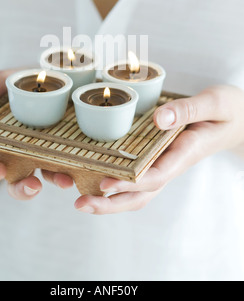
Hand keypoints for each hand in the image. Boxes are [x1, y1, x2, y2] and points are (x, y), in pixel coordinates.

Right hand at [0, 70, 74, 200]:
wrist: (76, 75)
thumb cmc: (39, 79)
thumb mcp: (19, 77)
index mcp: (8, 138)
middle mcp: (29, 152)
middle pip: (17, 180)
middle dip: (21, 189)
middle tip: (31, 186)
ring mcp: (54, 153)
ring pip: (49, 178)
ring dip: (56, 182)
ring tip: (65, 181)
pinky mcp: (78, 151)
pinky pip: (78, 168)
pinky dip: (82, 174)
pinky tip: (91, 172)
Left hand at [74, 84, 243, 213]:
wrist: (239, 119)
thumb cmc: (228, 110)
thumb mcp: (213, 103)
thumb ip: (187, 110)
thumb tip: (158, 119)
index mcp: (185, 152)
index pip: (156, 176)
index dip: (129, 183)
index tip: (104, 184)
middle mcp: (173, 163)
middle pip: (142, 194)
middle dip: (111, 203)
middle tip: (80, 204)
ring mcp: (167, 163)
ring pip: (139, 191)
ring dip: (111, 199)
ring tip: (81, 199)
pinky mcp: (161, 157)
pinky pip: (139, 176)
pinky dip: (118, 182)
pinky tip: (96, 177)